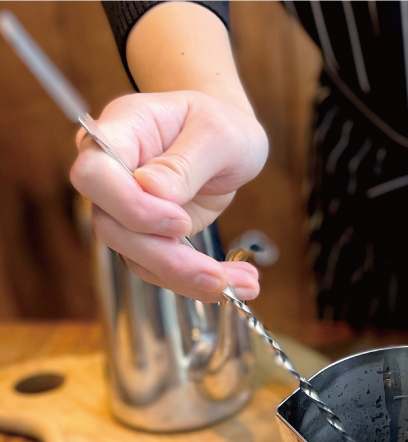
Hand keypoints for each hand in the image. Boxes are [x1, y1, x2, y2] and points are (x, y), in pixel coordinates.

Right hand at [70, 91, 268, 301]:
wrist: (228, 141)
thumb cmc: (220, 125)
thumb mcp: (217, 134)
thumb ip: (185, 162)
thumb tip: (150, 190)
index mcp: (121, 133)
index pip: (95, 175)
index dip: (131, 207)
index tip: (180, 221)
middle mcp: (114, 176)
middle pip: (113, 229)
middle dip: (168, 260)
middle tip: (218, 276)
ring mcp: (128, 211)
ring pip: (139, 259)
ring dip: (191, 280)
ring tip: (246, 284)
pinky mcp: (151, 237)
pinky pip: (164, 270)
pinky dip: (201, 283)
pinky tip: (239, 283)